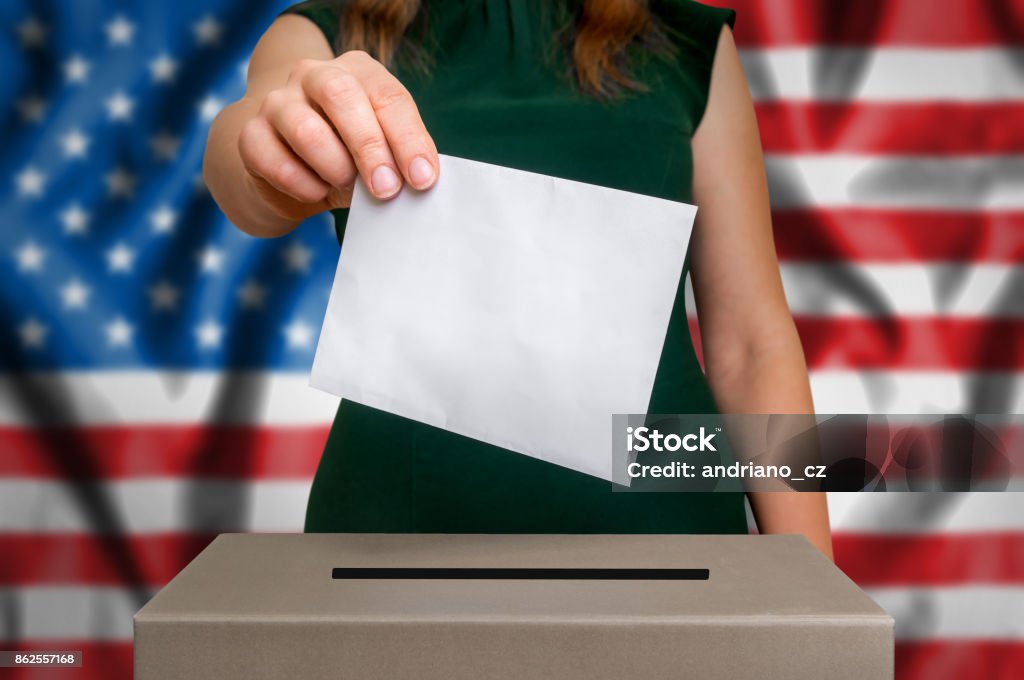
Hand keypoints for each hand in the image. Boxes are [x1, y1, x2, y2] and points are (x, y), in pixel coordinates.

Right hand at [238, 50, 437, 219]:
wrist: (291, 168)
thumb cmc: (349, 156)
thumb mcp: (381, 152)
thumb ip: (398, 158)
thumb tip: (420, 179)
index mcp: (357, 71)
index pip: (387, 96)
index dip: (408, 139)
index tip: (422, 179)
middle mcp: (313, 75)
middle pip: (341, 96)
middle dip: (369, 147)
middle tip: (386, 189)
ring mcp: (278, 102)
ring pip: (306, 130)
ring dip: (335, 168)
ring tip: (346, 186)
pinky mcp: (251, 135)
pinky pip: (276, 162)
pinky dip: (303, 186)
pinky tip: (317, 192)